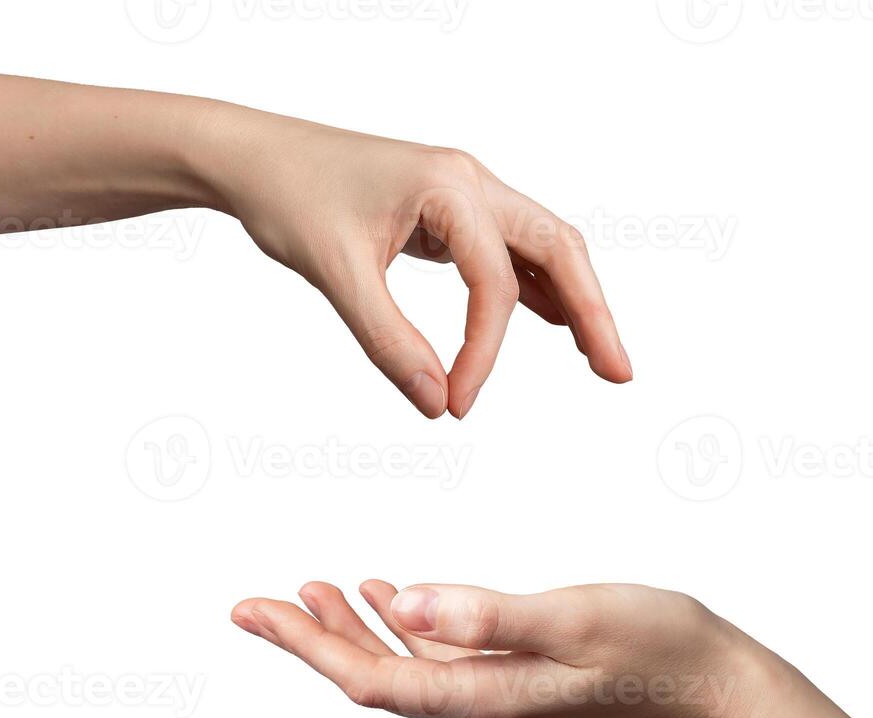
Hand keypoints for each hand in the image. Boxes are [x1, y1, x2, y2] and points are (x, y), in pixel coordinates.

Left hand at [198, 108, 633, 418]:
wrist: (253, 157)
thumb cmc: (289, 198)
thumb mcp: (337, 275)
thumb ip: (389, 343)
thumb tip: (436, 403)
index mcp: (449, 186)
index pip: (494, 282)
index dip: (484, 353)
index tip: (457, 405)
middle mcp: (469, 183)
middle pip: (559, 245)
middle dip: (594, 311)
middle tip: (619, 373)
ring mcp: (464, 194)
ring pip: (543, 246)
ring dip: (576, 299)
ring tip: (601, 357)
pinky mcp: (449, 212)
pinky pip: (511, 250)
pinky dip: (537, 288)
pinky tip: (554, 324)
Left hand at [231, 581, 764, 717]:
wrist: (720, 688)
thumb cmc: (659, 645)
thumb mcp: (576, 618)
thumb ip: (489, 613)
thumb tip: (406, 601)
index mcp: (485, 701)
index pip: (371, 679)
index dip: (305, 645)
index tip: (251, 610)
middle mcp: (482, 713)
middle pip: (375, 679)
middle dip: (313, 641)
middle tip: (256, 603)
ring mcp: (501, 703)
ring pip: (405, 669)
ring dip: (356, 632)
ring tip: (315, 589)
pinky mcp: (520, 687)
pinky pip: (443, 662)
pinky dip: (408, 628)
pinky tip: (395, 598)